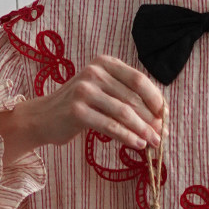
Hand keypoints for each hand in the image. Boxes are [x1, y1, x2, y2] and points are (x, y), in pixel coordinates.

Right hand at [0, 55, 165, 161]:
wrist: (42, 118)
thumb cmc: (78, 107)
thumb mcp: (102, 92)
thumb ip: (126, 97)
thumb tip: (161, 117)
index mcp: (104, 63)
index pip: (139, 80)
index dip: (156, 99)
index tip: (166, 116)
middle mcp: (94, 72)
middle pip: (134, 98)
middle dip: (152, 119)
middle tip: (163, 135)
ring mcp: (84, 90)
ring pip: (125, 112)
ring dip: (144, 130)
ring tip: (155, 143)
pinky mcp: (77, 111)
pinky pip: (111, 126)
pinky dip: (128, 137)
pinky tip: (138, 145)